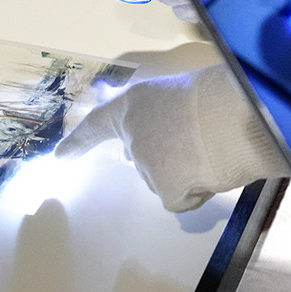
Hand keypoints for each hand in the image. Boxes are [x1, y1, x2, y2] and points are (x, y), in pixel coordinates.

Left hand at [54, 64, 288, 210]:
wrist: (233, 115)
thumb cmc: (216, 93)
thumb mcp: (183, 92)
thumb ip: (165, 112)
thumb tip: (167, 137)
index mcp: (134, 102)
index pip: (97, 124)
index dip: (79, 141)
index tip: (58, 157)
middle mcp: (132, 134)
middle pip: (142, 157)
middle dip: (163, 157)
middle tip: (196, 144)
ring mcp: (145, 164)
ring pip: (164, 179)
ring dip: (185, 172)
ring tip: (213, 151)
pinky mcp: (164, 189)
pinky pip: (180, 199)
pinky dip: (197, 192)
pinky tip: (212, 172)